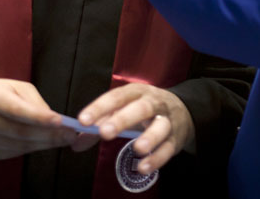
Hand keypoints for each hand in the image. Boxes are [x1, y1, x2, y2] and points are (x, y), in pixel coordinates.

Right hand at [0, 78, 75, 159]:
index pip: (17, 110)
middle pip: (20, 132)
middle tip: (70, 134)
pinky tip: (45, 142)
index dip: (39, 117)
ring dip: (45, 143)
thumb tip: (54, 119)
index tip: (60, 121)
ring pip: (20, 145)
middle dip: (49, 134)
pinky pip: (16, 152)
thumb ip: (34, 101)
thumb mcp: (14, 86)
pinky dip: (33, 148)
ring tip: (63, 138)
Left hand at [77, 83, 194, 174]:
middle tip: (105, 132)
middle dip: (122, 119)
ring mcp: (167, 120)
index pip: (116, 97)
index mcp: (137, 92)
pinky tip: (143, 167)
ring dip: (149, 137)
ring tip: (137, 148)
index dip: (99, 107)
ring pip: (160, 127)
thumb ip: (101, 124)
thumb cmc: (145, 110)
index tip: (83, 120)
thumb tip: (76, 143)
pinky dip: (157, 158)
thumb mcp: (124, 109)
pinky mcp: (175, 139)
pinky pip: (168, 149)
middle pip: (140, 108)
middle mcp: (154, 103)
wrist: (183, 111)